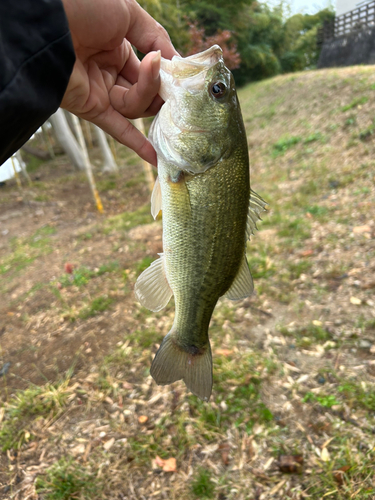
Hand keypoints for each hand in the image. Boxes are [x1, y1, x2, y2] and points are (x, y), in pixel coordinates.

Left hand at [60, 0, 177, 165]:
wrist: (48, 22)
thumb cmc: (84, 7)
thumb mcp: (127, 13)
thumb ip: (154, 36)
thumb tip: (176, 62)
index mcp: (117, 47)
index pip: (149, 70)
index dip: (165, 74)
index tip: (182, 77)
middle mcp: (109, 71)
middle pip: (145, 92)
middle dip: (159, 88)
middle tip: (171, 83)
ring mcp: (100, 91)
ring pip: (135, 106)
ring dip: (147, 94)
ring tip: (152, 74)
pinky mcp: (91, 108)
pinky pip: (117, 129)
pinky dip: (136, 144)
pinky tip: (155, 157)